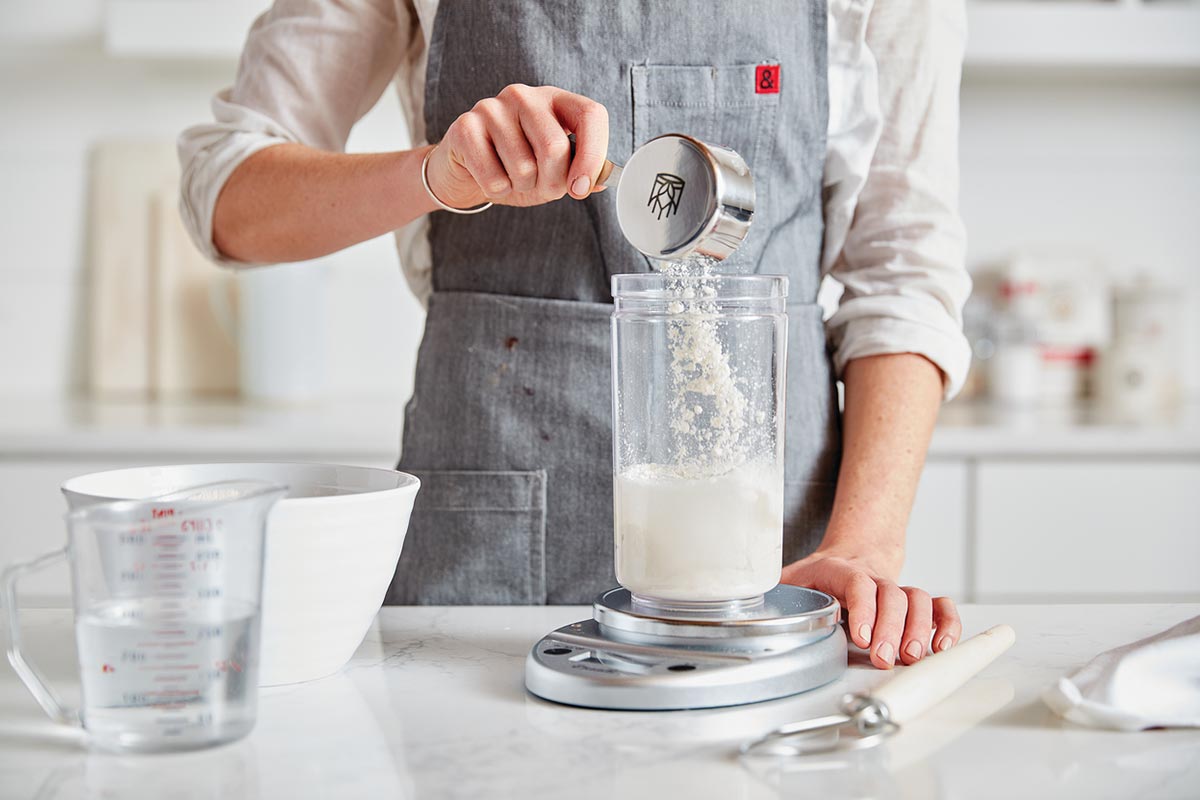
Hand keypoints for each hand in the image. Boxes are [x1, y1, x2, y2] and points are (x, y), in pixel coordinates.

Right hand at [424, 84, 608, 209]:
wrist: (466, 172)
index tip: (580, 189)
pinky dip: (498, 190)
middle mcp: (524, 96)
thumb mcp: (554, 171)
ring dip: (522, 187)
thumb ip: (580, 172)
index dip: (592, 156)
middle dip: (552, 182)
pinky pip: (494, 177)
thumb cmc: (516, 168)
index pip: (590, 115)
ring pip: (523, 166)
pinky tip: (491, 177)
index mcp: (555, 100)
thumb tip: (601, 182)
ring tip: (512, 178)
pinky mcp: (465, 127)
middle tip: (540, 187)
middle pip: (554, 147)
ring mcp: (492, 107)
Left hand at [780, 549, 960, 669]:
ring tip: (910, 656)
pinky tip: (941, 645)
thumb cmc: (816, 578)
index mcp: (840, 571)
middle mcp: (874, 578)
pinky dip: (947, 624)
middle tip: (883, 657)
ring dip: (918, 629)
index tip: (861, 636)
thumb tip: (753, 611)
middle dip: (890, 629)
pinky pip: (940, 606)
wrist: (847, 557)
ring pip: (919, 599)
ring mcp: (897, 589)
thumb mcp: (789, 581)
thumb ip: (775, 595)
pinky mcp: (915, 603)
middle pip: (892, 595)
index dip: (863, 608)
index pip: (857, 583)